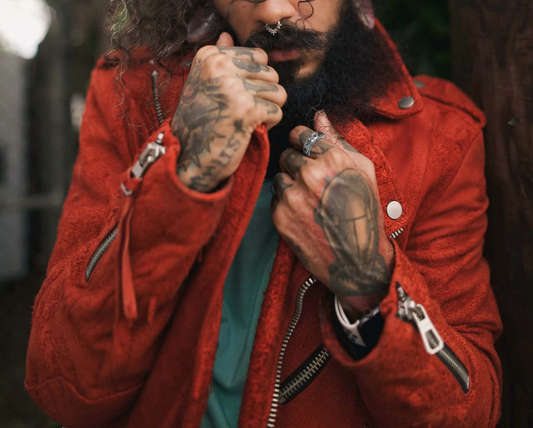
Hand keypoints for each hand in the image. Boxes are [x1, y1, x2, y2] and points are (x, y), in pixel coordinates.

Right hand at [172, 33, 286, 192]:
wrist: (190, 156)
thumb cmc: (201, 121)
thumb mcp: (204, 83)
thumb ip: (220, 59)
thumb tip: (227, 36)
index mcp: (210, 56)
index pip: (259, 56)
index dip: (257, 78)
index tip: (239, 95)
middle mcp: (220, 67)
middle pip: (272, 74)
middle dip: (265, 96)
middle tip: (244, 112)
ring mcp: (233, 88)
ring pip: (278, 93)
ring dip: (268, 110)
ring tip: (248, 120)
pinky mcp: (247, 109)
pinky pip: (277, 112)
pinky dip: (268, 125)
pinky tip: (250, 130)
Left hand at [272, 112, 394, 318]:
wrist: (357, 259)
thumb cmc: (365, 211)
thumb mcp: (363, 170)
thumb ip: (338, 140)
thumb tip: (318, 116)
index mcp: (332, 159)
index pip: (300, 134)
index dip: (303, 143)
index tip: (307, 152)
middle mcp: (310, 175)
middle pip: (286, 154)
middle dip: (296, 163)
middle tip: (312, 182)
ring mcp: (292, 196)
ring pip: (278, 175)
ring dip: (290, 183)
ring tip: (309, 199)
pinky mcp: (280, 216)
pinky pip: (274, 197)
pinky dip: (285, 203)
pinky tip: (303, 213)